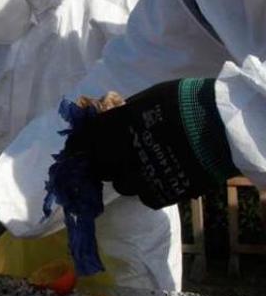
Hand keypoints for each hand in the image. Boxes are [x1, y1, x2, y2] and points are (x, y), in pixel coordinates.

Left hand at [63, 79, 237, 208]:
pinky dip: (149, 189)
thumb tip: (106, 117)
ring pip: (121, 185)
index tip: (75, 149)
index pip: (82, 141)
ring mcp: (139, 177)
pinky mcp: (160, 193)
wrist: (221, 126)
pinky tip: (158, 178)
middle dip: (99, 164)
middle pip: (98, 167)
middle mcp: (120, 155)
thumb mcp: (147, 98)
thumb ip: (123, 112)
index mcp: (114, 129)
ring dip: (126, 177)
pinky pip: (145, 196)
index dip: (77, 146)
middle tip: (107, 161)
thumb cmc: (184, 102)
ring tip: (141, 168)